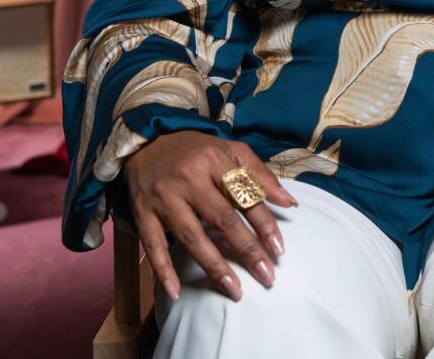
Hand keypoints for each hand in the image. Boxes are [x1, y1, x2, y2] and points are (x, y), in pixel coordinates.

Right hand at [122, 130, 297, 302]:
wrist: (148, 142)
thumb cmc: (196, 150)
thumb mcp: (231, 150)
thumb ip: (261, 175)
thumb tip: (290, 202)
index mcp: (214, 160)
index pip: (245, 196)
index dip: (264, 224)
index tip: (279, 250)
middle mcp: (188, 178)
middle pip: (222, 219)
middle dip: (247, 250)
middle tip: (266, 276)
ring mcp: (164, 197)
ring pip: (191, 236)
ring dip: (214, 266)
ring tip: (234, 289)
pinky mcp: (143, 213)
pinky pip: (153, 245)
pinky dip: (163, 270)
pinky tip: (175, 292)